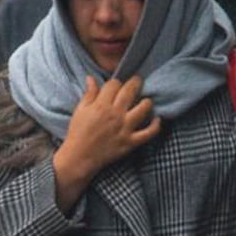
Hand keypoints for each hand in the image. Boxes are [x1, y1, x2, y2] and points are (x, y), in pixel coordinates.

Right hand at [53, 76, 162, 210]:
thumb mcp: (80, 111)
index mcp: (101, 105)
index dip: (116, 82)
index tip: (116, 86)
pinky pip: (148, 133)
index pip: (114, 84)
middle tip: (138, 80)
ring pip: (143, 109)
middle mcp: (115, 114)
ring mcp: (124, 129)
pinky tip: (157, 119)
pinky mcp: (130, 142)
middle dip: (135, 82)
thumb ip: (89, 94)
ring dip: (147, 102)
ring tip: (146, 100)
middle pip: (130, 91)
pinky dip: (155, 126)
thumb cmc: (78, 133)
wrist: (79, 158)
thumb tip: (91, 78)